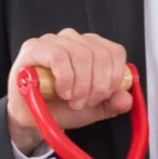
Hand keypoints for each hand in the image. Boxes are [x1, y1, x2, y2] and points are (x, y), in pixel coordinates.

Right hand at [6, 31, 133, 153]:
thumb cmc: (60, 107)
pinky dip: (65, 78)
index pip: (114, 52)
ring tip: (73, 100)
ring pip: (81, 53)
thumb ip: (112, 103)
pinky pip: (59, 56)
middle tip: (86, 102)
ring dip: (81, 84)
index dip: (114, 77)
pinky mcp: (34, 47)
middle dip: (97, 85)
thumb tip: (126, 98)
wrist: (31, 118)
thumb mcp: (93, 109)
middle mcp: (74, 40)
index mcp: (91, 48)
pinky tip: (62, 91)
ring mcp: (53, 41)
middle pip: (100, 54)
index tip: (104, 96)